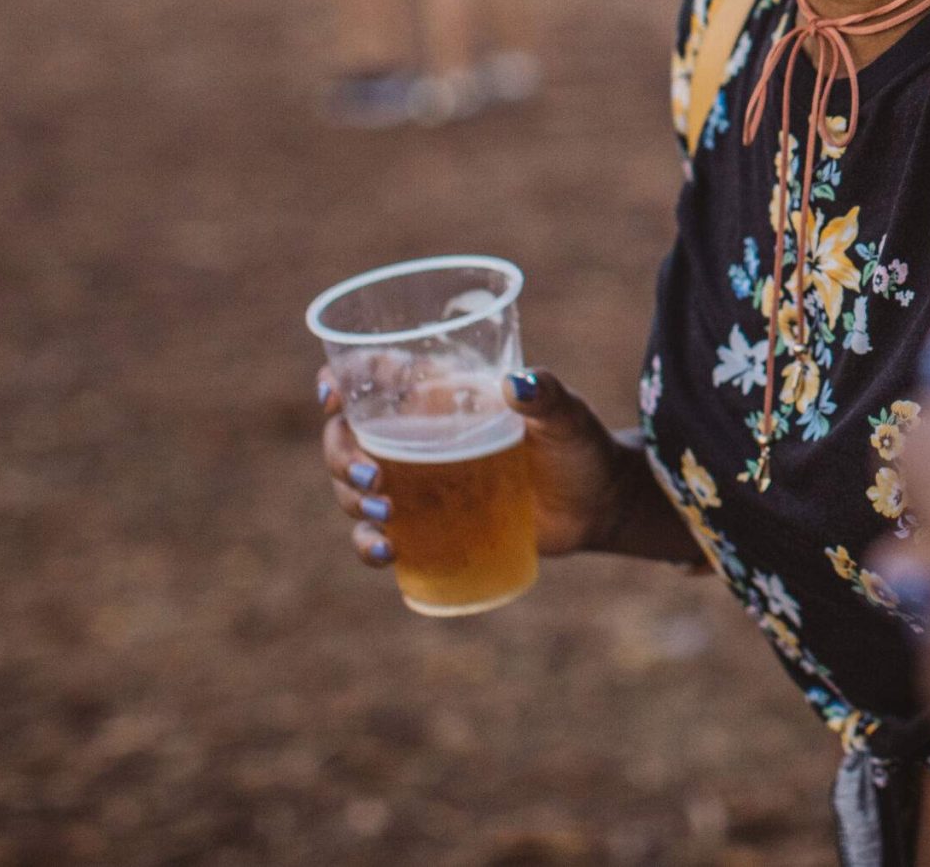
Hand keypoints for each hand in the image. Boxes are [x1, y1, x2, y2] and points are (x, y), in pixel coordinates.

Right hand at [315, 365, 642, 570]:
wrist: (599, 505)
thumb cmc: (581, 448)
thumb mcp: (567, 418)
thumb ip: (547, 397)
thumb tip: (518, 384)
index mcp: (443, 396)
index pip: (375, 377)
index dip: (340, 379)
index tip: (329, 395)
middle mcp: (420, 435)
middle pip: (348, 438)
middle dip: (340, 456)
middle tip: (371, 479)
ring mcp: (420, 482)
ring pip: (354, 487)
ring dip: (350, 499)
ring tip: (385, 513)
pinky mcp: (430, 524)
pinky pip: (379, 533)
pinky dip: (369, 543)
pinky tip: (385, 551)